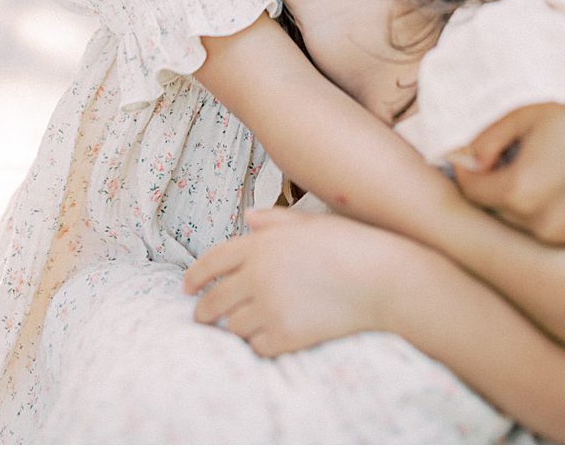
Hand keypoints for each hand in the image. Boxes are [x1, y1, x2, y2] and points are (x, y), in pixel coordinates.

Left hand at [183, 209, 392, 356]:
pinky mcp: (286, 335)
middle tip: (202, 316)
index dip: (195, 275)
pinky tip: (266, 338)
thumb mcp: (308, 222)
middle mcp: (257, 276)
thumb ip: (273, 222)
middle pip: (213, 299)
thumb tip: (248, 218)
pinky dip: (257, 344)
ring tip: (239, 326)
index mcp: (260, 245)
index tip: (186, 287)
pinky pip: (256, 347)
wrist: (378, 277)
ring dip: (233, 327)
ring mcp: (270, 307)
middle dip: (203, 310)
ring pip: (232, 326)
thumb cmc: (347, 243)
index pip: (212, 261)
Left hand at [453, 74, 564, 246]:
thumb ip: (486, 138)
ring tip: (548, 171)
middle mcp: (546, 226)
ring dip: (532, 206)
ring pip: (536, 226)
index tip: (474, 158)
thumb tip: (468, 159)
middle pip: (502, 211)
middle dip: (500, 188)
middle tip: (510, 161)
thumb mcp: (524, 112)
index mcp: (520, 193)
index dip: (469, 171)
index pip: (472, 191)